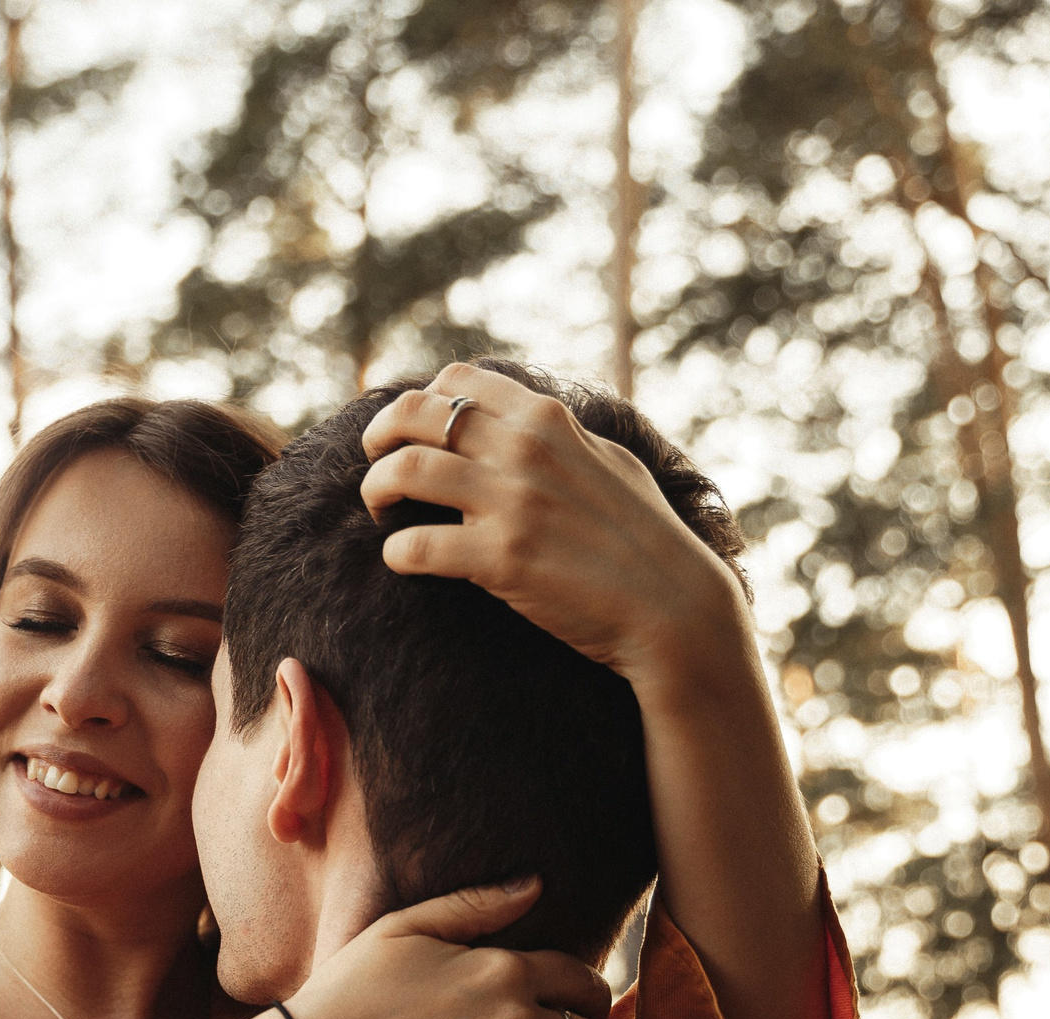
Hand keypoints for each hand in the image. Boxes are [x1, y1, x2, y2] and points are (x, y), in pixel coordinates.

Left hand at [357, 362, 748, 693]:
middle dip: (379, 436)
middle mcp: (525, 450)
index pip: (456, 380)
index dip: (418, 402)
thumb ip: (562, 436)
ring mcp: (512, 503)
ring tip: (379, 511)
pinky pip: (415, 545)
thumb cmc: (646, 537)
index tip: (410, 432)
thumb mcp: (610, 461)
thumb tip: (521, 422)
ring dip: (375, 489)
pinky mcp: (502, 559)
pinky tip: (403, 560)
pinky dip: (395, 551)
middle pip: (414, 414)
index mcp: (548, 419)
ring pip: (403, 471)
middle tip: (375, 465)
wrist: (674, 607)